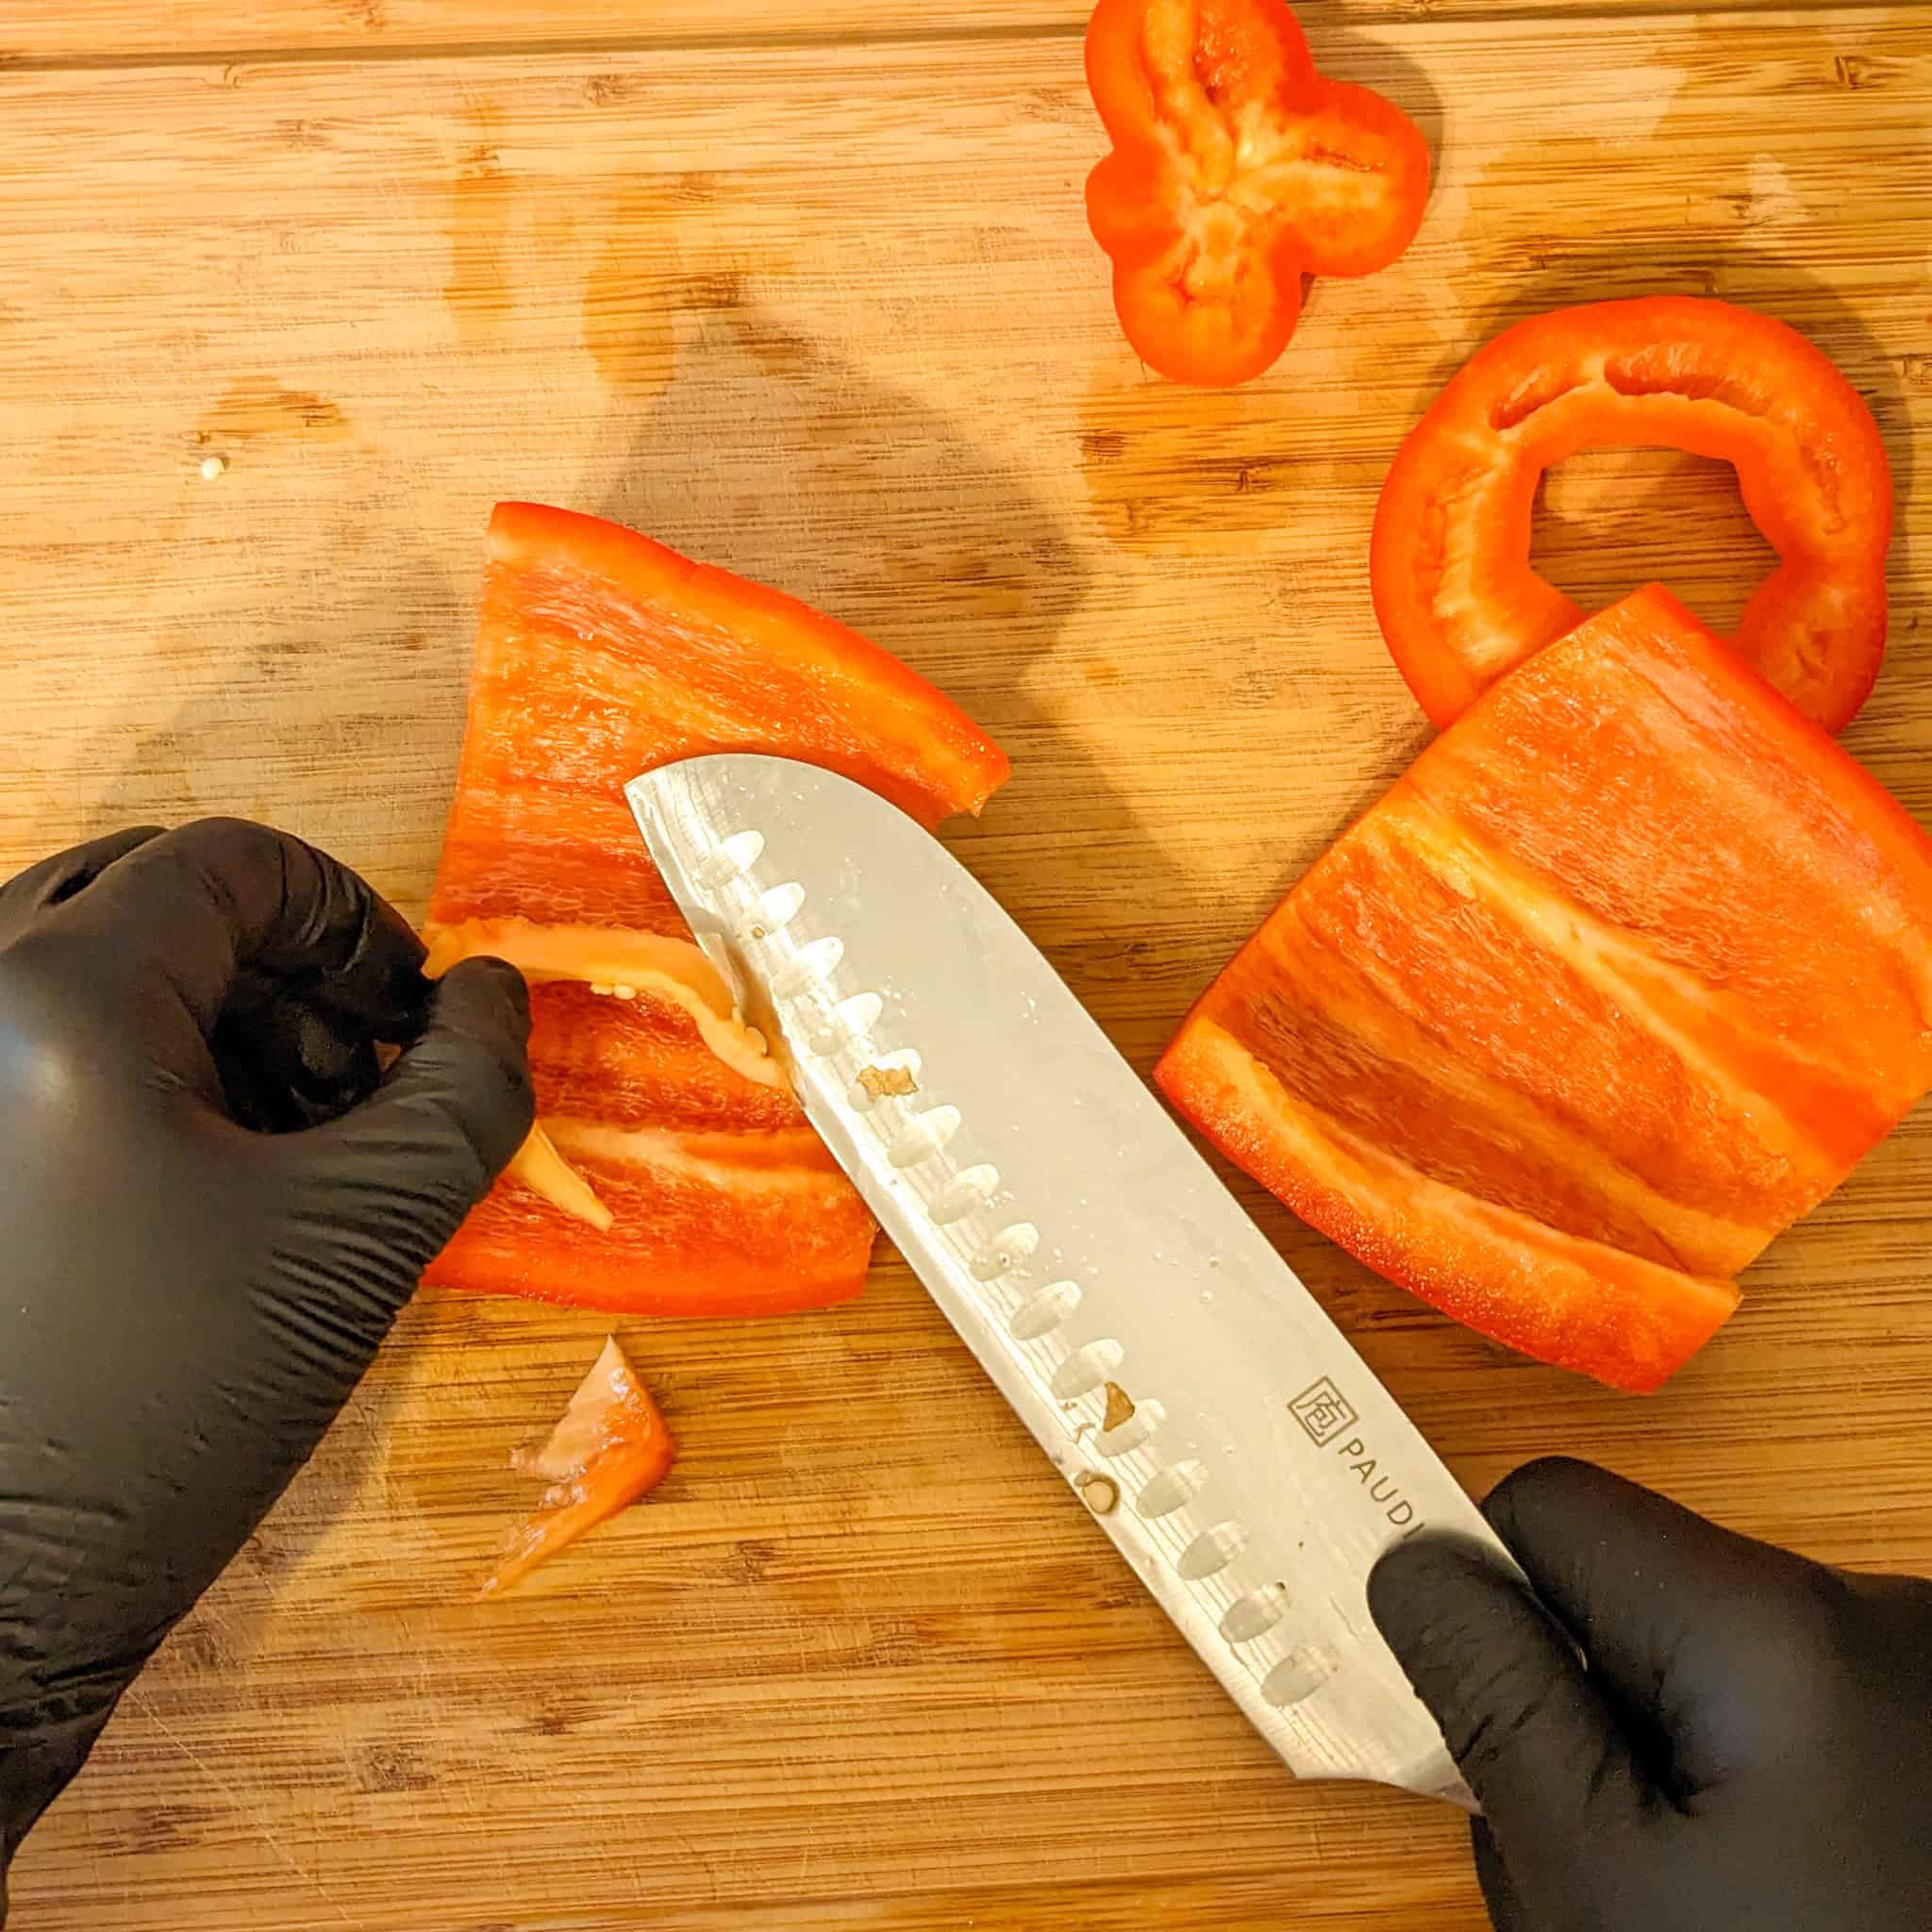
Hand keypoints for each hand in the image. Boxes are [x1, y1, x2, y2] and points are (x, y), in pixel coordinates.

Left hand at [0, 821, 531, 1894]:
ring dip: (215, 1017)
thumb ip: (467, 1085)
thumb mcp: (364, 1231)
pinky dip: (141, 1067)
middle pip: (153, 892)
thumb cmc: (174, 1407)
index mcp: (58, 996)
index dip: (354, 917)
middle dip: (281, 968)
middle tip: (351, 1074)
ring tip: (283, 1144)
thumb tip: (493, 990)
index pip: (231, 858)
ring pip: (92, 959)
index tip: (409, 1015)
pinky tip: (200, 1179)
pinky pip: (43, 1035)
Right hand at [1368, 1458, 1931, 1930]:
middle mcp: (1878, 1616)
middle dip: (1576, 1712)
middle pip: (1634, 1594)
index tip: (1485, 1736)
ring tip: (1688, 1908)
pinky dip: (1747, 1795)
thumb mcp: (1596, 1883)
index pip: (1550, 1506)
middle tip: (1590, 1871)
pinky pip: (1792, 1720)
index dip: (1485, 1607)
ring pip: (1707, 1669)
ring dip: (1659, 1767)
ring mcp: (1926, 1684)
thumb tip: (1416, 1561)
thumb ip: (1491, 1695)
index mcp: (1777, 1622)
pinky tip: (1770, 1900)